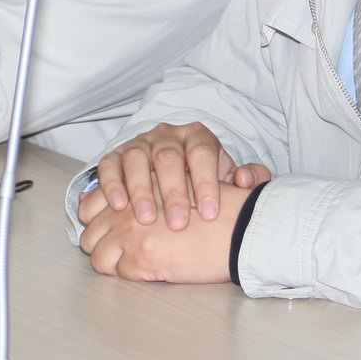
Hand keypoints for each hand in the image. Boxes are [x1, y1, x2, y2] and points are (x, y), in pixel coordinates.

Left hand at [79, 196, 242, 283]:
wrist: (241, 228)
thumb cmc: (217, 208)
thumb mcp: (179, 186)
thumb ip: (148, 191)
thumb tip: (118, 206)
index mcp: (134, 187)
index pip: (91, 205)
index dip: (95, 221)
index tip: (106, 230)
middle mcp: (127, 207)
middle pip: (90, 232)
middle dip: (100, 243)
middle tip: (118, 251)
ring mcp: (131, 233)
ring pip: (97, 254)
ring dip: (111, 261)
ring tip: (131, 264)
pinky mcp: (144, 258)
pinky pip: (119, 273)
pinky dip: (130, 276)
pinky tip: (149, 272)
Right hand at [94, 122, 270, 229]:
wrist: (177, 172)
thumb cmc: (205, 181)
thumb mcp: (230, 178)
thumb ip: (250, 178)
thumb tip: (245, 179)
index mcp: (198, 137)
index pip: (202, 153)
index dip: (206, 182)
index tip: (209, 213)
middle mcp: (167, 136)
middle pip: (168, 157)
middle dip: (172, 192)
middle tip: (177, 224)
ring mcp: (139, 144)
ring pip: (136, 158)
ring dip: (140, 190)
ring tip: (146, 220)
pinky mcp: (116, 156)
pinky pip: (110, 164)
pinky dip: (112, 184)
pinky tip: (118, 206)